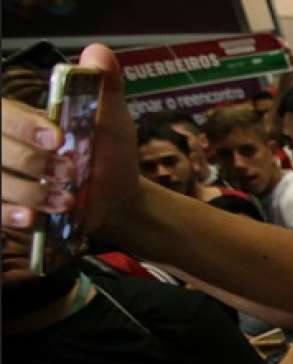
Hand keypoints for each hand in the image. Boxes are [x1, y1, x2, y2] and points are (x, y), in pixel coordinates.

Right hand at [2, 45, 138, 237]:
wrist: (118, 196)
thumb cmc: (108, 152)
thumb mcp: (112, 118)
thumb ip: (104, 85)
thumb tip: (99, 53)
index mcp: (22, 118)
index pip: (4, 115)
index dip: (24, 126)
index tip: (57, 138)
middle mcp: (6, 145)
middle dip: (33, 162)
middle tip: (69, 172)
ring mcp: (5, 176)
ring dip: (30, 193)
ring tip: (65, 201)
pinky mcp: (8, 205)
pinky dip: (10, 214)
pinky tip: (30, 219)